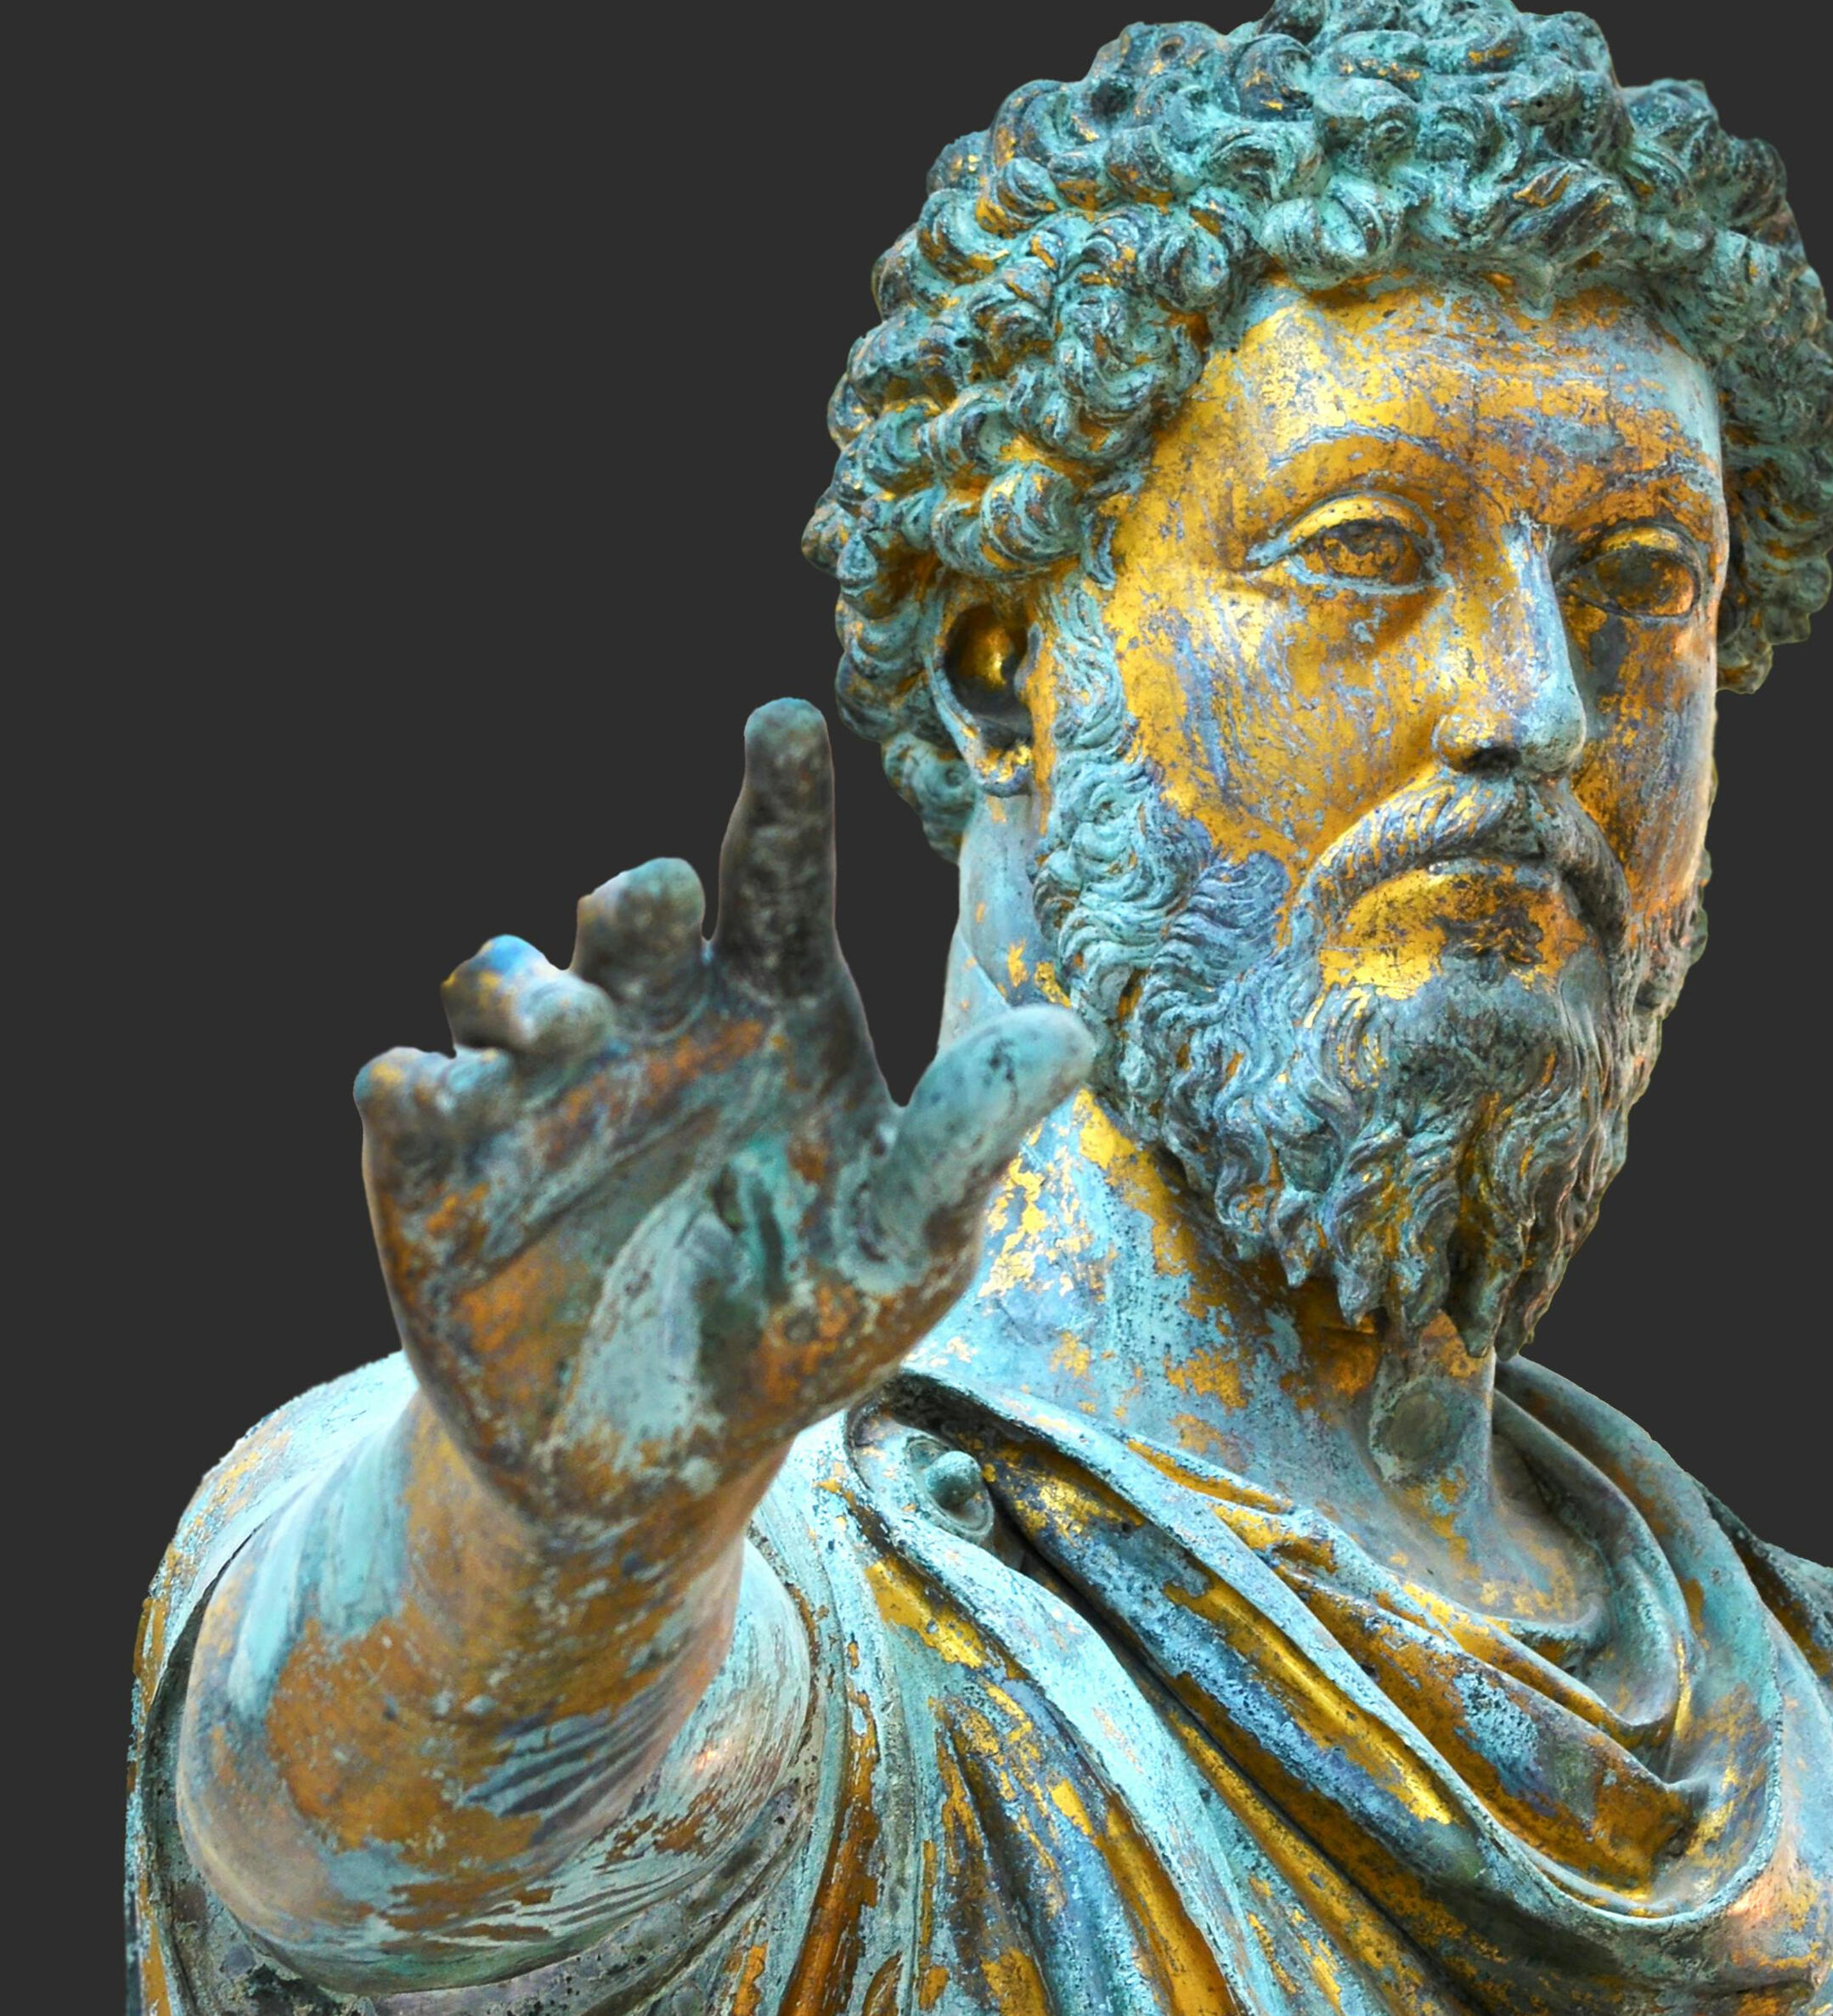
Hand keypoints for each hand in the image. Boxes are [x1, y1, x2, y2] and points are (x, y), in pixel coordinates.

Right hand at [353, 700, 1087, 1549]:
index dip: (779, 798)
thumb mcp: (905, 1244)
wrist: (663, 1459)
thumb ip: (966, 1142)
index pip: (775, 876)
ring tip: (567, 1027)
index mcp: (771, 1009)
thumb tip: (1075, 1035)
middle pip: (630, 917)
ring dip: (522, 987)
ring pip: (500, 980)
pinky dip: (413, 1084)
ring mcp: (536, 1089)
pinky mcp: (438, 1170)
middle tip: (652, 903)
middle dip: (633, 900)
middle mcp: (651, 1021)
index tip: (784, 723)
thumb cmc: (802, 1322)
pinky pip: (407, 1095)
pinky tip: (431, 1091)